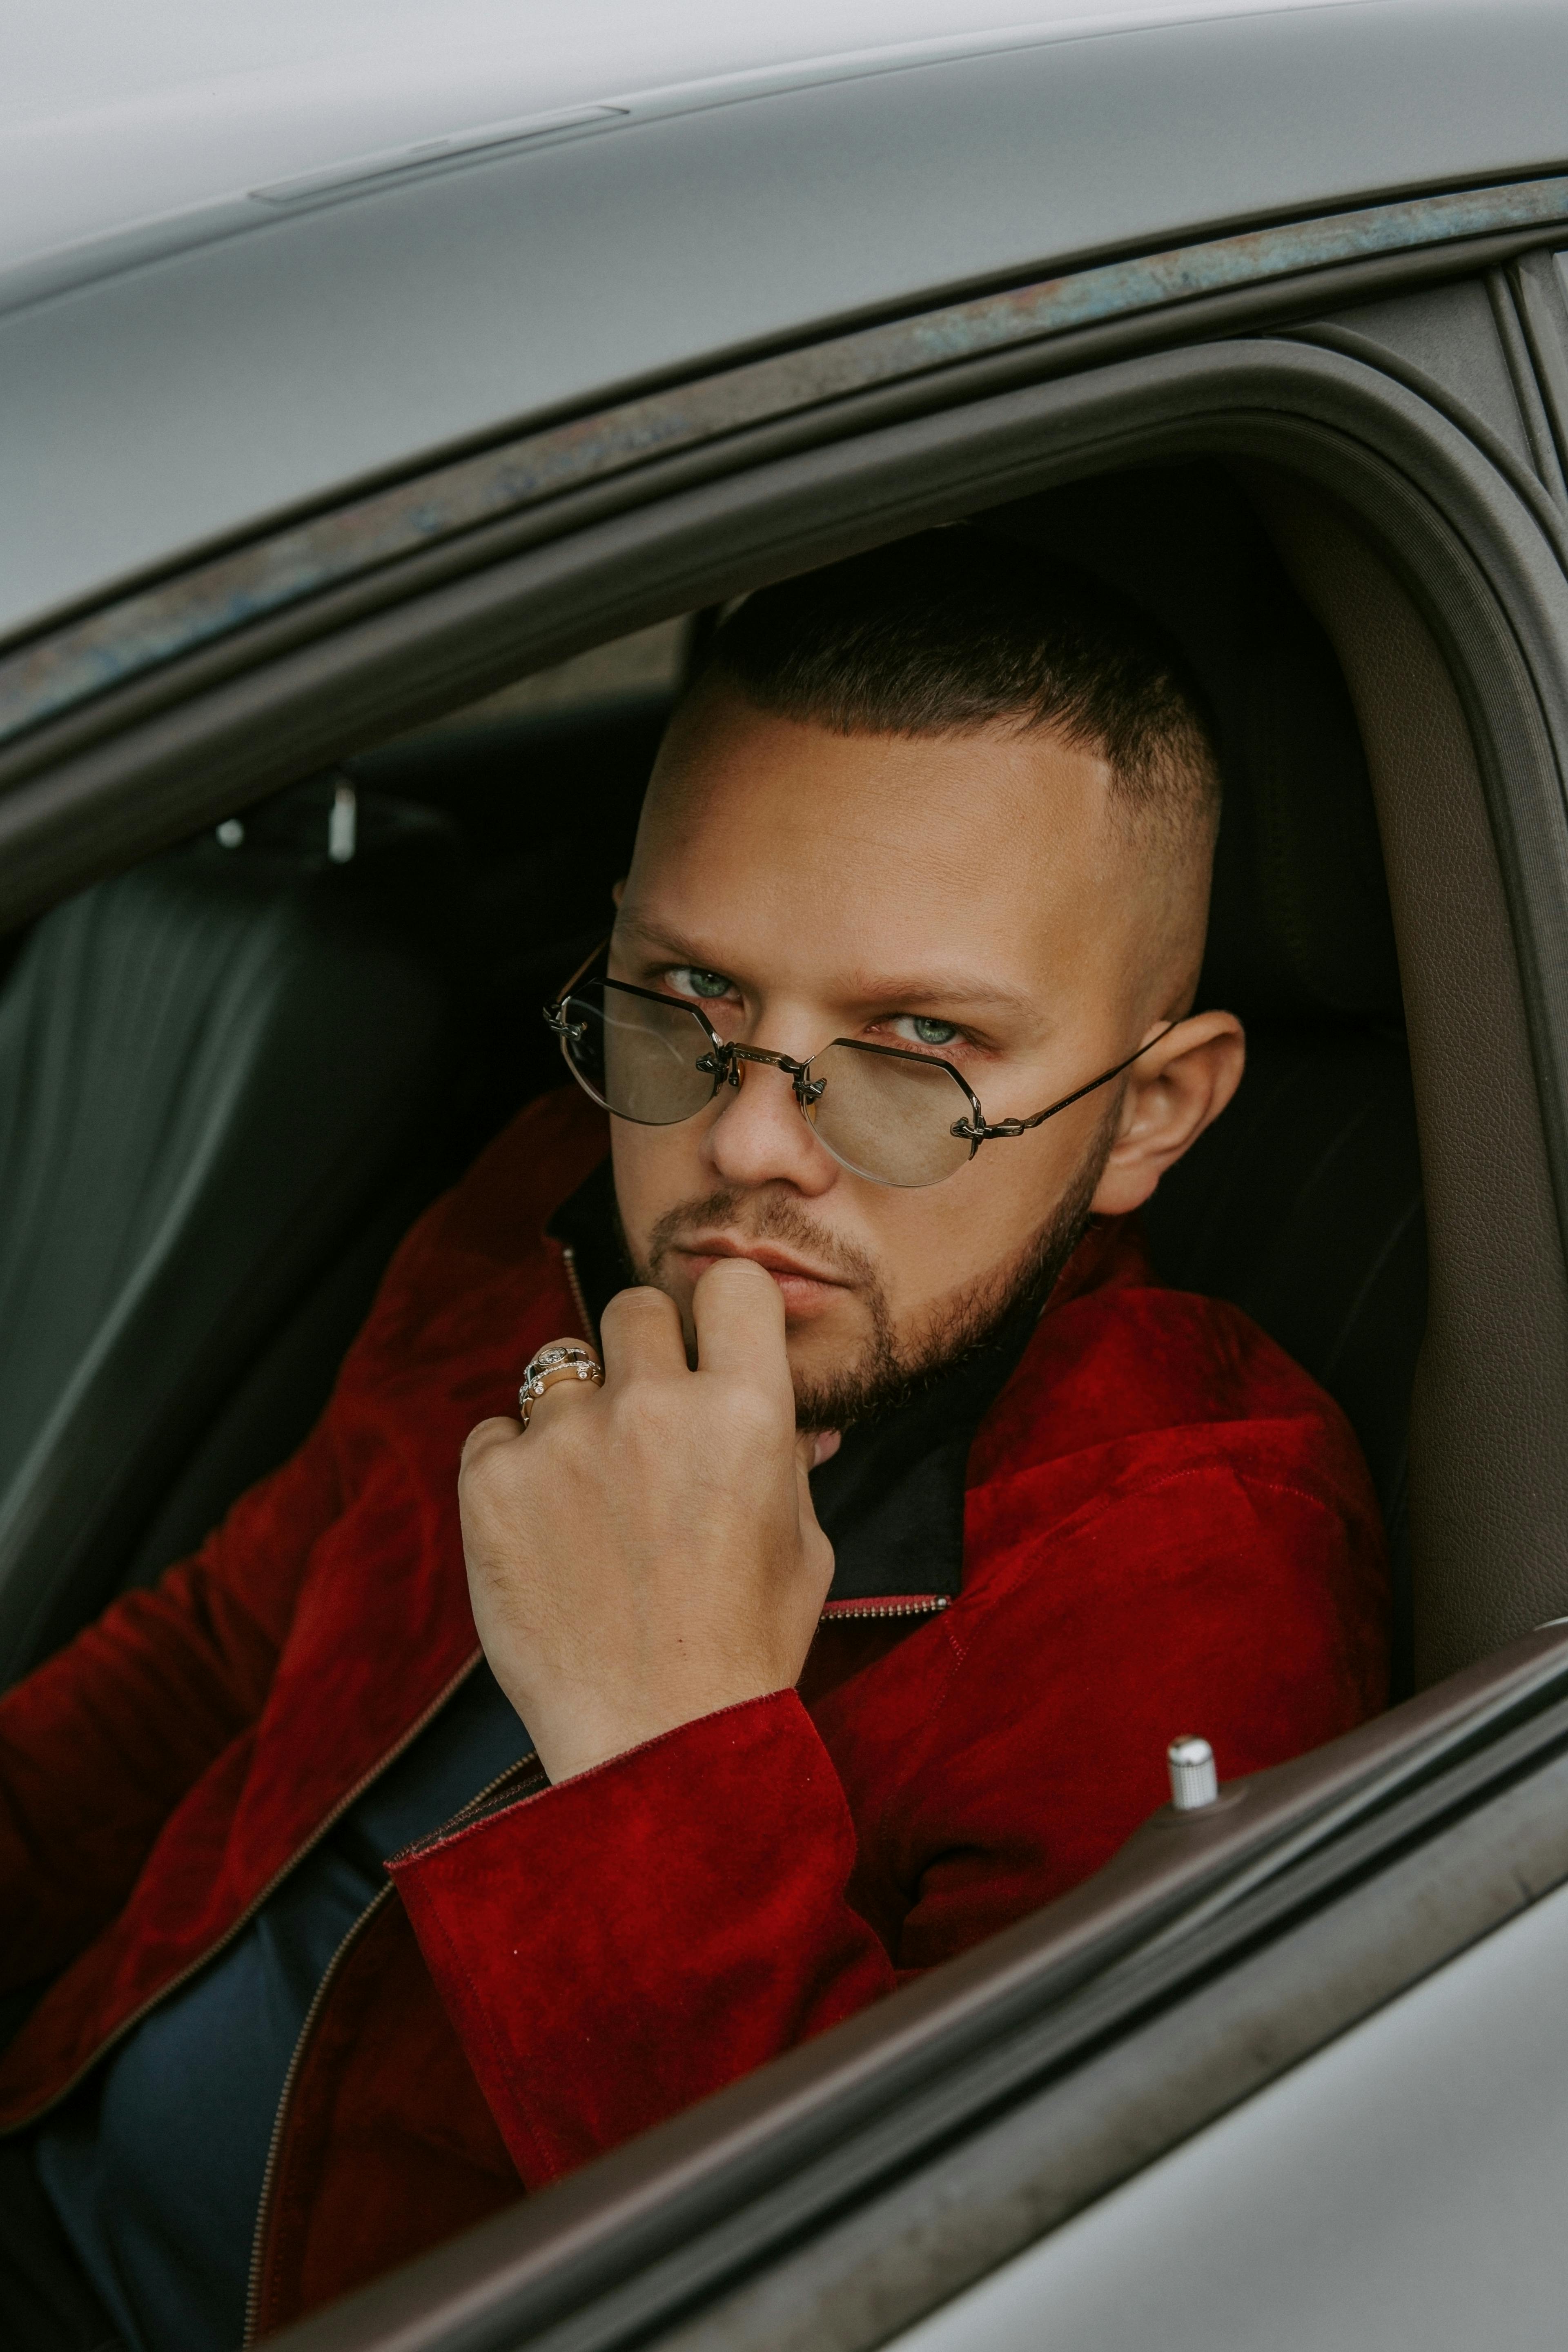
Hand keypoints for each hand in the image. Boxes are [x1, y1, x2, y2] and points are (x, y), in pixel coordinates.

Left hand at [458, 1258, 838, 1782]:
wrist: (656, 1742)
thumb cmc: (743, 1650)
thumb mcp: (802, 1547)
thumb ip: (789, 1464)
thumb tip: (803, 1422)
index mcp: (746, 1412)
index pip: (730, 1283)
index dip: (719, 1310)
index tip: (710, 1345)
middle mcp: (653, 1408)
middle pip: (632, 1308)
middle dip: (642, 1355)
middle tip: (646, 1424)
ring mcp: (564, 1441)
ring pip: (557, 1372)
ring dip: (574, 1419)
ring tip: (590, 1499)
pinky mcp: (490, 1483)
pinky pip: (494, 1432)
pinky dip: (514, 1470)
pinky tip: (544, 1530)